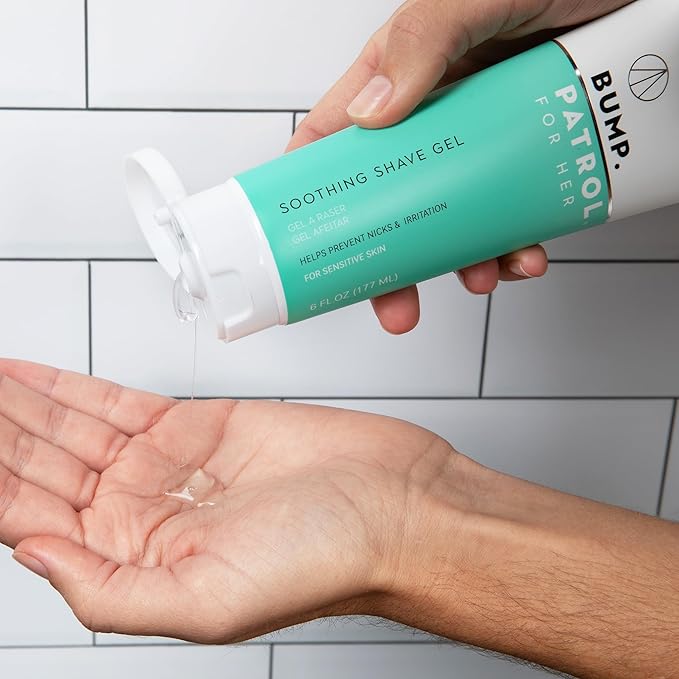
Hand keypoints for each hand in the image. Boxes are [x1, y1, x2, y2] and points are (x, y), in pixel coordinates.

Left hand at [2, 358, 677, 675]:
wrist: (397, 507)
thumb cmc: (327, 560)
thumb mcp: (209, 601)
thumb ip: (109, 589)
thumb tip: (31, 556)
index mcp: (140, 562)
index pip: (36, 521)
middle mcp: (148, 513)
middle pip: (47, 469)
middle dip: (3, 435)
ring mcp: (172, 463)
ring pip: (76, 429)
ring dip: (26, 408)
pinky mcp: (201, 422)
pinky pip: (122, 401)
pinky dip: (76, 387)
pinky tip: (39, 380)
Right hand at [288, 0, 632, 333]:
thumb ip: (423, 41)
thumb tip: (374, 110)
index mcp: (403, 74)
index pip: (339, 137)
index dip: (317, 191)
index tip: (310, 240)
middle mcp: (436, 113)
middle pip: (393, 198)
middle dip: (392, 256)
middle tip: (393, 299)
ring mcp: (480, 139)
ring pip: (452, 217)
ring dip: (460, 260)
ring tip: (479, 277)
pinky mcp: (523, 156)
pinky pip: (509, 213)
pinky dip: (515, 244)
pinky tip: (525, 254)